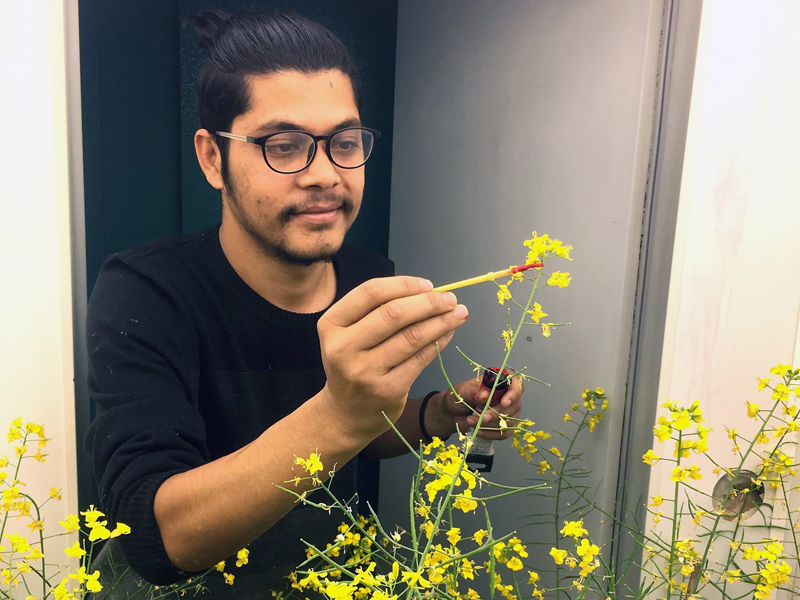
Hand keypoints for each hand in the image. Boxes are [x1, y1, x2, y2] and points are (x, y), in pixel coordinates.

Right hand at [317, 276, 468, 442]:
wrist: (345, 413)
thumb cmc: (353, 364)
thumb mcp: (349, 334)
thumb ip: (377, 311)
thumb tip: (427, 292)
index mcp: (331, 324)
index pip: (370, 293)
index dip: (404, 284)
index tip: (428, 285)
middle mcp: (343, 347)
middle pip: (394, 313)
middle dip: (429, 302)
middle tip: (451, 298)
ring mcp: (364, 371)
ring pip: (411, 336)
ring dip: (441, 321)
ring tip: (459, 313)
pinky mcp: (387, 390)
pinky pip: (420, 359)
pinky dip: (439, 342)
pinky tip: (449, 333)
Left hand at [437, 374, 523, 439]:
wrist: (452, 412)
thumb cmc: (458, 397)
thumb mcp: (462, 392)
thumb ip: (473, 393)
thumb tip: (485, 395)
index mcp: (498, 381)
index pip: (516, 385)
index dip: (513, 394)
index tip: (504, 403)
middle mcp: (506, 395)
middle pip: (514, 406)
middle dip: (497, 414)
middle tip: (482, 417)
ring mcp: (507, 411)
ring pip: (509, 421)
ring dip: (491, 425)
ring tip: (472, 421)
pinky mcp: (503, 425)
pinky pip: (504, 433)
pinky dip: (491, 434)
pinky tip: (479, 431)